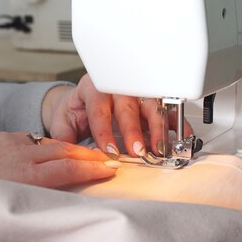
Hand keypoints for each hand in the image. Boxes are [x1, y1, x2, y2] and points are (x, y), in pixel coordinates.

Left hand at [0, 131, 117, 206]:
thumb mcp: (1, 208)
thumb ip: (30, 200)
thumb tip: (48, 205)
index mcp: (23, 174)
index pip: (67, 168)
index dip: (91, 168)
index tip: (108, 168)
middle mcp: (17, 153)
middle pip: (61, 149)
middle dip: (85, 152)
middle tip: (102, 157)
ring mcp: (4, 141)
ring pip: (43, 141)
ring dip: (63, 147)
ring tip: (77, 153)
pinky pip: (22, 138)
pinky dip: (36, 144)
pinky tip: (37, 151)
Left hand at [42, 74, 193, 157]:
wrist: (82, 101)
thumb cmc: (75, 110)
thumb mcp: (62, 121)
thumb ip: (64, 137)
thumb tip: (68, 153)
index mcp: (92, 88)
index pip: (99, 109)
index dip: (104, 130)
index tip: (110, 150)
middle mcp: (116, 87)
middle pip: (127, 105)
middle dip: (133, 130)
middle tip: (137, 151)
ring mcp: (135, 93)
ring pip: (149, 105)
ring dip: (157, 128)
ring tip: (159, 148)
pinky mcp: (149, 101)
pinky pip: (165, 109)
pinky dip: (173, 123)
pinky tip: (179, 136)